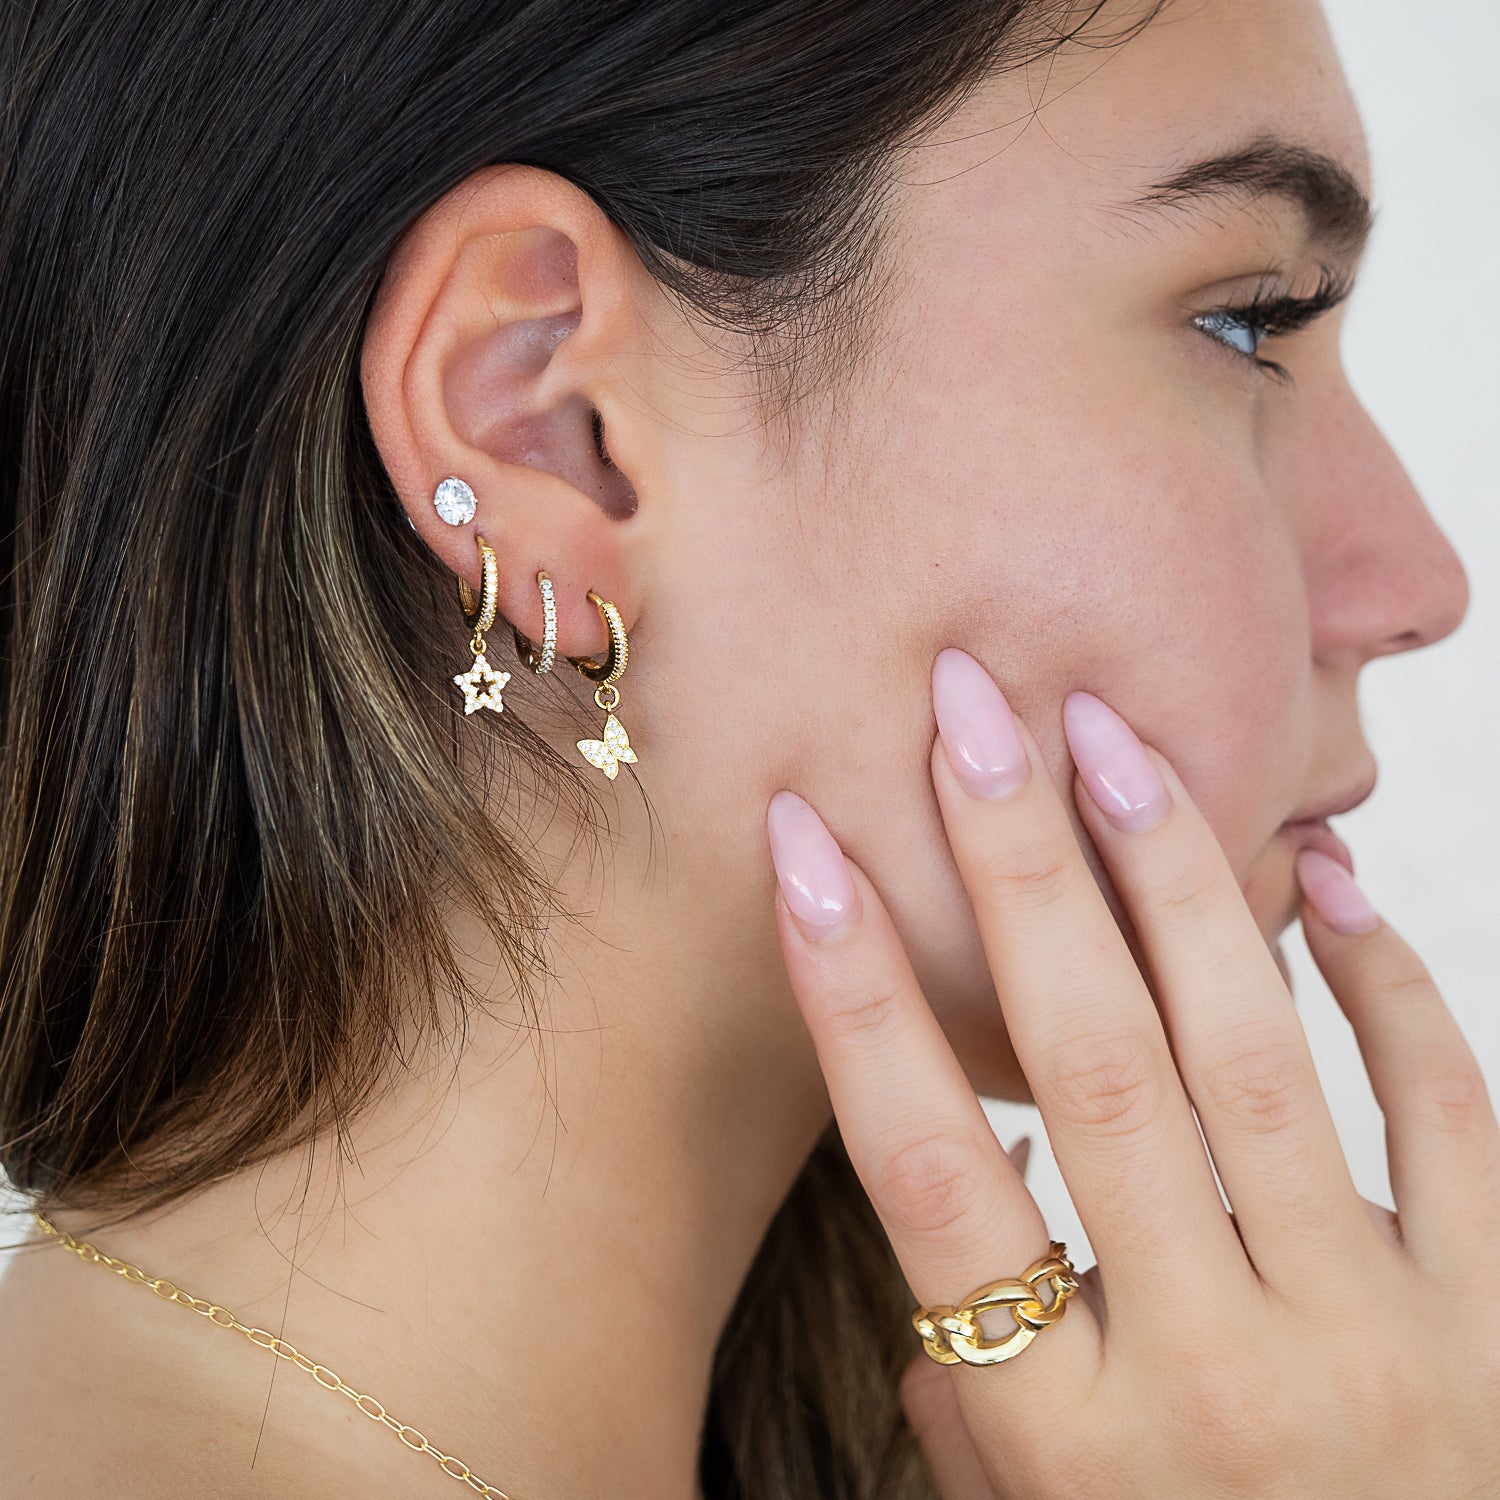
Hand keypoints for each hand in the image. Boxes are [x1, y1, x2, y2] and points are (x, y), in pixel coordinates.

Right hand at [765, 648, 1499, 1498]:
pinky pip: (1454, 1119)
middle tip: (970, 711)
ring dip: (1172, 881)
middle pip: (1093, 1072)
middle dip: (1015, 870)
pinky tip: (1328, 878)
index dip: (855, 999)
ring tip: (1113, 741)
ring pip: (1256, 1062)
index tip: (803, 850)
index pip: (926, 1175)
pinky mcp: (1499, 1324)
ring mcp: (1375, 1343)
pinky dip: (1387, 983)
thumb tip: (944, 1283)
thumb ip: (976, 1415)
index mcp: (1067, 1439)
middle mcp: (1213, 1375)